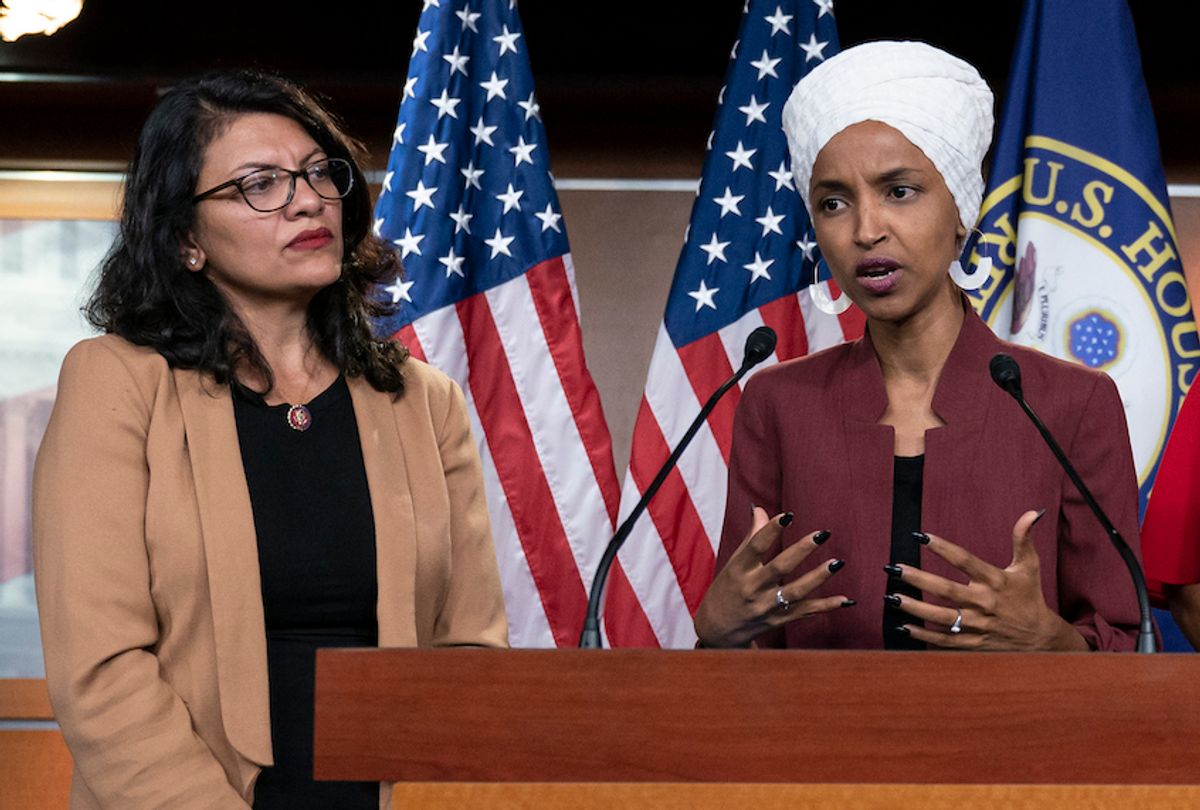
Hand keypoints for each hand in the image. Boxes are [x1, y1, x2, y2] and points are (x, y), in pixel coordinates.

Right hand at [694, 506, 850, 647]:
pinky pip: (805, 612)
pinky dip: (825, 606)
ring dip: (817, 577)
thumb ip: (751, 537)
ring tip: (837, 563)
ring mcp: (766, 607)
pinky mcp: (778, 620)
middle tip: (821, 534)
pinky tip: (844, 599)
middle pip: (779, 568)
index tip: (788, 516)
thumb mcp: (734, 563)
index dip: (771, 530)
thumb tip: (760, 510)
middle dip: (801, 550)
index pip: (755, 547)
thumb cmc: (727, 588)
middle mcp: (752, 589)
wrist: (718, 629)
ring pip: (795, 592)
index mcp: (739, 570)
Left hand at [889, 509, 1087, 650]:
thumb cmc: (1029, 596)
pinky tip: (904, 627)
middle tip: (895, 569)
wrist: (1040, 638)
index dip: (943, 548)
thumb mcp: (1029, 566)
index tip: (920, 536)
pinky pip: (945, 640)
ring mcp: (978, 625)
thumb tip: (1031, 512)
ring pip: (941, 617)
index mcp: (995, 581)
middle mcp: (984, 603)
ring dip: (915, 608)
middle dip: (919, 579)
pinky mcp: (974, 643)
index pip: (965, 560)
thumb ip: (1023, 539)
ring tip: (892, 598)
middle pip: (946, 590)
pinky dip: (924, 635)